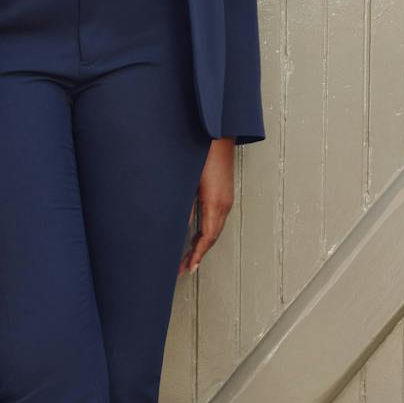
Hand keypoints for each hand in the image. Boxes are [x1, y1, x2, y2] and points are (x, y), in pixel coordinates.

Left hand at [179, 138, 235, 274]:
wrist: (218, 134)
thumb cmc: (201, 154)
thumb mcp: (187, 181)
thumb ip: (183, 205)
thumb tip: (177, 225)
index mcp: (215, 203)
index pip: (206, 238)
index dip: (197, 255)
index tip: (188, 268)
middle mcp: (224, 205)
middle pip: (212, 237)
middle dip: (198, 254)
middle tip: (183, 269)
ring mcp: (227, 199)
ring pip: (215, 229)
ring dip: (203, 244)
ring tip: (189, 257)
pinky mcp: (225, 194)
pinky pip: (217, 220)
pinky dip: (207, 232)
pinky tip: (197, 236)